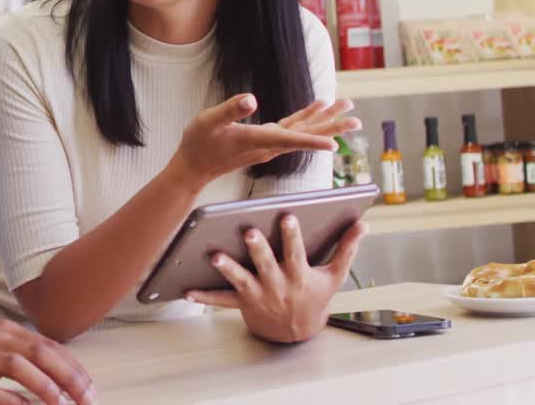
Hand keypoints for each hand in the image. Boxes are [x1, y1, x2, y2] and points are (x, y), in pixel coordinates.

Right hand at [0, 320, 95, 404]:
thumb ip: (17, 350)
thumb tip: (53, 369)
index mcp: (4, 330)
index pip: (49, 345)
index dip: (73, 367)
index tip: (89, 387)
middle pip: (41, 353)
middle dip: (70, 377)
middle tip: (88, 398)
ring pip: (20, 367)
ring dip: (47, 387)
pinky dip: (14, 402)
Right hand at [170, 95, 358, 187]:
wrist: (193, 166)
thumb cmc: (198, 143)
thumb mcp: (209, 121)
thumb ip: (230, 110)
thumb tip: (251, 99)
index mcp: (257, 139)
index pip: (290, 140)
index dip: (313, 140)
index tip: (335, 143)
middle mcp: (268, 145)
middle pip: (306, 135)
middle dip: (332, 126)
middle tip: (356, 118)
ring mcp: (268, 144)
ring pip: (303, 132)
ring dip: (325, 120)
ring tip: (345, 107)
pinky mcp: (264, 141)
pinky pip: (292, 129)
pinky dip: (306, 118)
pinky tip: (317, 107)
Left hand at [187, 214, 368, 342]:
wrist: (298, 333)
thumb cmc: (314, 298)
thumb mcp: (334, 276)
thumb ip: (346, 249)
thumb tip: (363, 224)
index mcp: (299, 276)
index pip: (296, 253)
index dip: (292, 236)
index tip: (287, 216)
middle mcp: (277, 286)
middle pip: (267, 265)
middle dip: (258, 249)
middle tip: (248, 231)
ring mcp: (258, 295)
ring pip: (241, 280)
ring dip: (228, 269)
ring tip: (214, 256)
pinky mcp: (243, 303)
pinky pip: (221, 300)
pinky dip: (204, 296)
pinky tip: (186, 289)